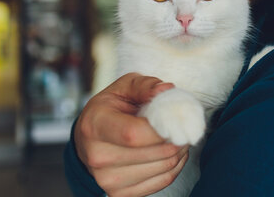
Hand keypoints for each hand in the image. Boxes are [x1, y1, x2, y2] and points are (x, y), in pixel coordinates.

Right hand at [75, 73, 188, 196]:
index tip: (178, 119)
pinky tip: (171, 153)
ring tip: (178, 137)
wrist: (89, 139)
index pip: (135, 134)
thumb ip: (145, 86)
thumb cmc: (111, 108)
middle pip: (153, 153)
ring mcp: (107, 179)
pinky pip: (162, 182)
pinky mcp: (119, 194)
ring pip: (163, 168)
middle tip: (184, 127)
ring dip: (180, 152)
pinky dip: (175, 167)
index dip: (163, 128)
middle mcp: (97, 156)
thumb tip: (167, 89)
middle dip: (178, 138)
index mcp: (95, 125)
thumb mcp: (124, 87)